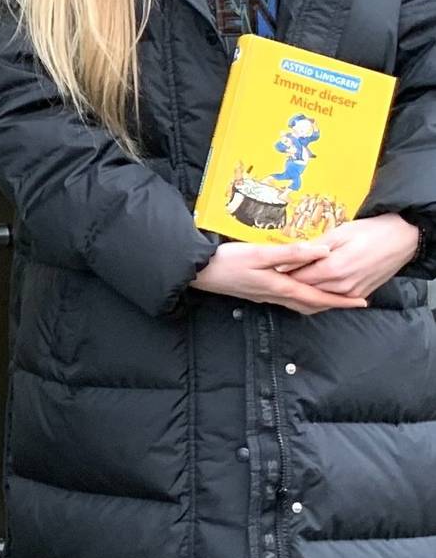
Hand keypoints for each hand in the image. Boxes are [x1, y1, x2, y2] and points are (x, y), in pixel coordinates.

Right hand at [191, 240, 366, 314]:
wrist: (198, 272)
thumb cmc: (226, 262)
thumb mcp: (260, 254)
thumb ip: (292, 253)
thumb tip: (323, 252)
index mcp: (280, 286)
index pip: (317, 297)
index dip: (340, 301)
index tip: (361, 302)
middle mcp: (275, 294)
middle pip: (310, 304)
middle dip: (332, 304)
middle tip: (352, 301)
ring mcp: (264, 295)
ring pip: (299, 303)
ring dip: (317, 302)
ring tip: (332, 297)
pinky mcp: (255, 292)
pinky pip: (287, 299)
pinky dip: (302, 297)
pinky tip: (299, 289)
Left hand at [286, 214, 420, 299]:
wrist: (401, 238)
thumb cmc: (369, 232)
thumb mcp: (337, 233)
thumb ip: (310, 250)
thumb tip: (284, 262)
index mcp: (333, 269)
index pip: (297, 278)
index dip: (283, 274)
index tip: (272, 268)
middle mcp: (342, 286)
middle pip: (306, 290)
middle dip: (291, 283)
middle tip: (278, 275)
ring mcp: (352, 293)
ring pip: (319, 297)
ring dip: (305, 290)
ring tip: (294, 278)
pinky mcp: (359, 295)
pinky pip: (333, 299)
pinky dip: (321, 294)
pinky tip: (314, 285)